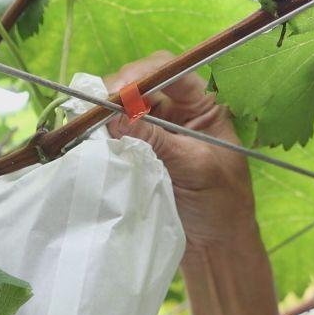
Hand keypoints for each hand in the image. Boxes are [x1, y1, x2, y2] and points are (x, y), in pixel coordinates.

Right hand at [103, 52, 254, 249]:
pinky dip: (103, 135)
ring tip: (91, 126)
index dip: (144, 74)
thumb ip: (159, 140)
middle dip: (118, 92)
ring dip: (106, 113)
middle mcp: (177, 110)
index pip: (170, 71)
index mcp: (202, 104)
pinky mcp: (138, 151)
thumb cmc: (222, 202)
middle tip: (98, 110)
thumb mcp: (195, 166)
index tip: (122, 89)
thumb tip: (117, 115)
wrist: (216, 243)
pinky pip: (116, 134)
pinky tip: (93, 140)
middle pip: (140, 84)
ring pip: (123, 107)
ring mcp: (155, 130)